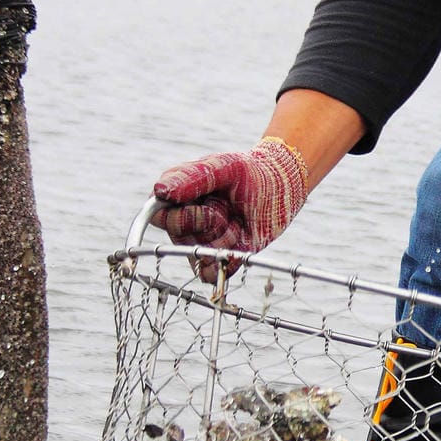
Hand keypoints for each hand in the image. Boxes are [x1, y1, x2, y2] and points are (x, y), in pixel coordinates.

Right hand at [152, 138, 308, 263]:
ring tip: (237, 223)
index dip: (181, 216)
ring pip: (199, 256)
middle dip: (207, 224)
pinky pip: (211, 274)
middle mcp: (185, 224)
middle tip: (226, 209)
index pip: (159, 217)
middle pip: (180, 238)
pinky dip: (226, 263)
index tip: (207, 203)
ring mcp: (203, 243)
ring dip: (222, 241)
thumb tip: (159, 191)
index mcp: (177, 199)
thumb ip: (192, 177)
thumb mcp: (222, 166)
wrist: (281, 186)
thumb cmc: (249, 171)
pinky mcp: (222, 258)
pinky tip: (240, 245)